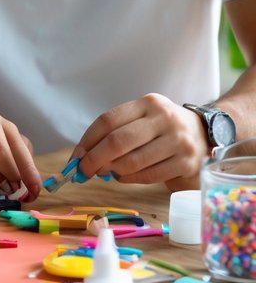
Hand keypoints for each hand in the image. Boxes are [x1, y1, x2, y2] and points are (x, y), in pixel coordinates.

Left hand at [72, 93, 209, 187]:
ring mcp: (177, 141)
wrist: (206, 136)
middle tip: (83, 172)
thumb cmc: (164, 130)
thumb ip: (118, 132)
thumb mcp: (144, 119)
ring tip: (106, 173)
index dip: (87, 140)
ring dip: (112, 171)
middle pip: (118, 141)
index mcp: (149, 103)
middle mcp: (164, 119)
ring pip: (132, 161)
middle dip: (95, 159)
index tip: (75, 157)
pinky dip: (130, 179)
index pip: (108, 120)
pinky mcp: (186, 163)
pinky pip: (148, 175)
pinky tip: (123, 177)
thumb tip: (84, 157)